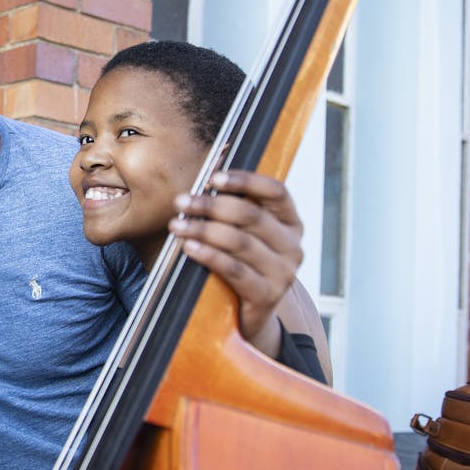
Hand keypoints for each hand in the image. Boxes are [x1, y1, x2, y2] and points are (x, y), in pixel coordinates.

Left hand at [168, 170, 303, 356]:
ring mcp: (284, 272)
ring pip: (239, 242)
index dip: (245, 181)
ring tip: (176, 225)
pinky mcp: (268, 295)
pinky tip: (189, 246)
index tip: (212, 178)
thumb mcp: (244, 232)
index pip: (276, 191)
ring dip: (203, 229)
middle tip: (181, 201)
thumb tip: (216, 155)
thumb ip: (234, 201)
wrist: (252, 315)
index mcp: (291, 222)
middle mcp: (293, 245)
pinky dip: (209, 255)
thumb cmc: (242, 263)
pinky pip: (234, 270)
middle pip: (250, 216)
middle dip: (211, 205)